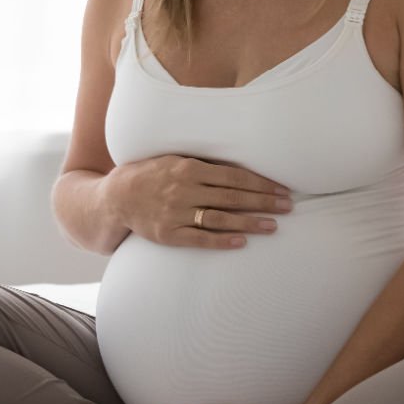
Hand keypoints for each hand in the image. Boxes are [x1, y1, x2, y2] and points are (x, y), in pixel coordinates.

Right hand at [104, 155, 293, 250]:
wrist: (115, 198)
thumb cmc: (150, 175)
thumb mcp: (174, 160)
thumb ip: (202, 165)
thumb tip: (238, 167)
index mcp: (188, 167)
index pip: (234, 176)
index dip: (260, 183)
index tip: (282, 189)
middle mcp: (184, 189)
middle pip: (233, 197)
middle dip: (263, 201)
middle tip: (289, 206)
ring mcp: (176, 213)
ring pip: (220, 219)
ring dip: (250, 223)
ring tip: (273, 226)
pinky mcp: (168, 234)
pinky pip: (200, 239)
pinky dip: (222, 241)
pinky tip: (242, 243)